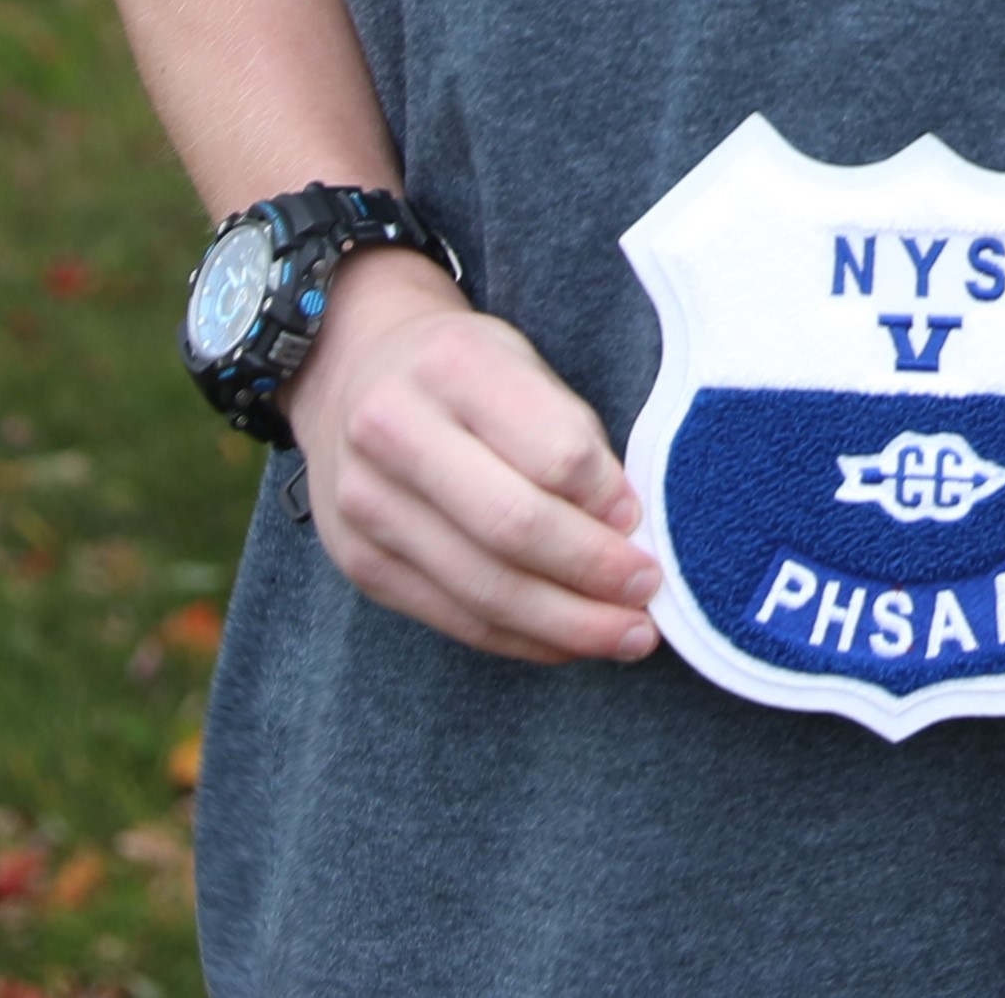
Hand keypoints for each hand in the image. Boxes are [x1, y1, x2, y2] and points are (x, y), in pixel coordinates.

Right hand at [281, 245, 660, 663]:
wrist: (354, 374)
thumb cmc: (466, 370)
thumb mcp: (522, 363)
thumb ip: (567, 433)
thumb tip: (624, 526)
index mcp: (452, 365)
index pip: (550, 449)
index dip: (607, 496)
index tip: (645, 522)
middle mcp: (394, 433)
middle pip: (512, 527)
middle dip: (593, 571)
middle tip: (650, 592)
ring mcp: (367, 506)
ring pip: (481, 589)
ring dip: (566, 625)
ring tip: (627, 636)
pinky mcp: (360, 564)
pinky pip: (452, 618)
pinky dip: (520, 639)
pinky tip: (566, 641)